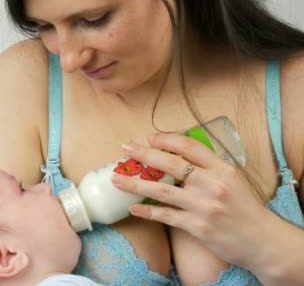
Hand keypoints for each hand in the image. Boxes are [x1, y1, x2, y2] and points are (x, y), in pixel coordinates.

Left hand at [111, 132, 275, 268]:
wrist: (261, 240)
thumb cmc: (244, 207)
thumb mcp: (232, 179)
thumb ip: (208, 165)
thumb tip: (176, 153)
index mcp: (222, 168)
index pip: (190, 146)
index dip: (167, 139)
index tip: (149, 136)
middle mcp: (212, 185)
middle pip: (172, 164)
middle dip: (144, 154)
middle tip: (125, 148)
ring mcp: (203, 206)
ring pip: (162, 191)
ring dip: (135, 184)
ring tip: (116, 179)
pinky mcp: (197, 226)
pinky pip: (165, 216)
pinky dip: (147, 211)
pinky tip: (132, 207)